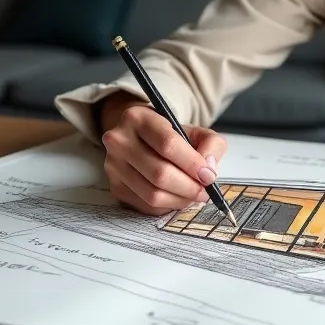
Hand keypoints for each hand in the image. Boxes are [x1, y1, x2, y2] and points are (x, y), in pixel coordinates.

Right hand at [101, 103, 227, 215]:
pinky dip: (167, 206)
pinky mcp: (115, 187)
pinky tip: (177, 197)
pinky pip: (146, 206)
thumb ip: (211, 144)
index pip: (167, 144)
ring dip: (180, 200)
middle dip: (189, 186)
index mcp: (138, 118)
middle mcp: (119, 141)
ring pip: (152, 194)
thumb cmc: (169, 135)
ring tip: (194, 195)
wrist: (140, 139)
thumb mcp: (194, 130)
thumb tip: (208, 169)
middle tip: (204, 191)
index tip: (208, 175)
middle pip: (160, 173)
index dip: (192, 163)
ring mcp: (113, 166)